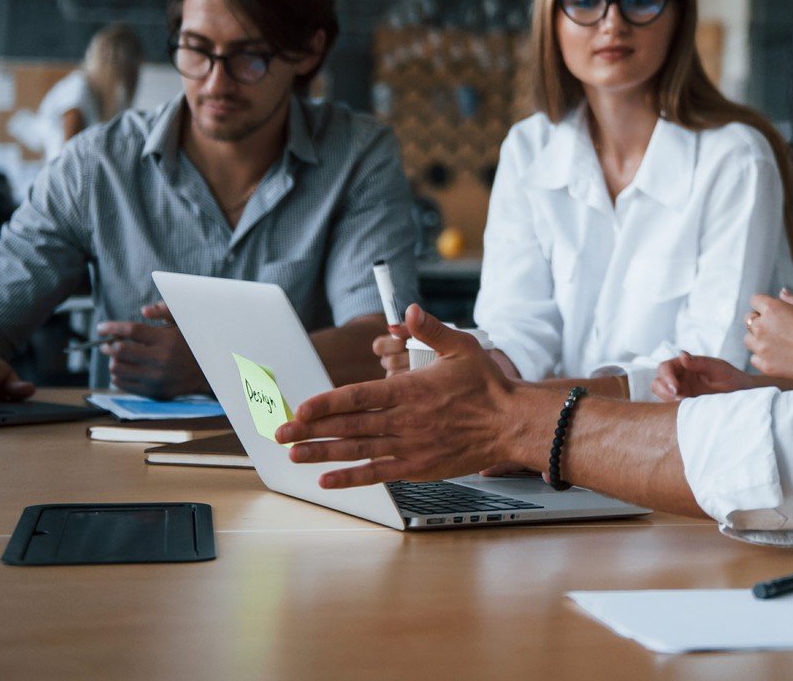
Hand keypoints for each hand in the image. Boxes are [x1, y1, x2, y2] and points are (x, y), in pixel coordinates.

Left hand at [98, 302, 206, 397]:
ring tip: (117, 357)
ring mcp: (156, 378)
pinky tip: (124, 369)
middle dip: (108, 345)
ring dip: (113, 361)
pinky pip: (123, 385)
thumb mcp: (184, 324)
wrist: (210, 373)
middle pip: (120, 351)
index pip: (131, 331)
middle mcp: (161, 360)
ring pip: (118, 369)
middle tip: (107, 343)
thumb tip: (145, 311)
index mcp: (167, 340)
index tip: (100, 328)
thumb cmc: (193, 344)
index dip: (112, 327)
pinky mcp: (154, 392)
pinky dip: (118, 376)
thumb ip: (166, 312)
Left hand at [278, 304, 524, 489]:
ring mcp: (410, 446)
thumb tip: (409, 312)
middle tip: (281, 433)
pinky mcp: (417, 466)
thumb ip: (432, 330)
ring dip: (323, 453)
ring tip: (294, 455)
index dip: (327, 403)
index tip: (300, 407)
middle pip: (350, 426)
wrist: (511, 424)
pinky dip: (351, 478)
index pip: (359, 397)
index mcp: (411, 390)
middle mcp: (405, 420)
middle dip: (311, 430)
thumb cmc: (487, 386)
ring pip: (358, 451)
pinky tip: (327, 480)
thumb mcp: (462, 347)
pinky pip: (377, 474)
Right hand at [651, 351, 758, 400]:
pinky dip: (670, 407)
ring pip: (661, 393)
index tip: (676, 387)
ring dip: (665, 397)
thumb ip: (700, 363)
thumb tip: (682, 356)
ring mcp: (681, 391)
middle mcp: (680, 377)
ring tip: (679, 402)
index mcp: (686, 365)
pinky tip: (683, 409)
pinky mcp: (685, 405)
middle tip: (677, 396)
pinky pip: (670, 405)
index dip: (666, 376)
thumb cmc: (732, 378)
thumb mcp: (718, 368)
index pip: (666, 367)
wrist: (743, 396)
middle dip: (662, 388)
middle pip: (658, 380)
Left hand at [744, 290, 792, 379]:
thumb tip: (781, 292)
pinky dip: (763, 357)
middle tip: (776, 329)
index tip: (772, 311)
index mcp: (772, 308)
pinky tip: (778, 356)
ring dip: (758, 340)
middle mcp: (762, 326)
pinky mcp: (765, 365)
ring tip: (777, 344)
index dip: (763, 305)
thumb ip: (790, 300)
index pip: (754, 300)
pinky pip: (754, 359)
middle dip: (759, 321)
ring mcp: (762, 347)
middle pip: (748, 319)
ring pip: (748, 340)